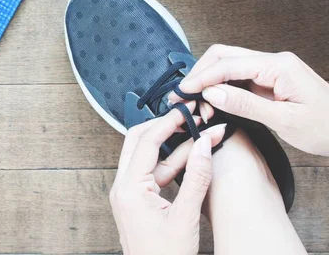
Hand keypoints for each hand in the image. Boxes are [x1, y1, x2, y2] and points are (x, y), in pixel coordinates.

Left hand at [110, 104, 225, 254]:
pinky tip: (191, 156)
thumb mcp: (185, 217)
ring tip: (198, 134)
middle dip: (164, 126)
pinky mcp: (138, 201)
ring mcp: (129, 194)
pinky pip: (153, 173)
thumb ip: (196, 179)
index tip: (185, 110)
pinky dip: (172, 163)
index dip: (168, 123)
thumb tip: (205, 145)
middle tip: (187, 115)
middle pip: (139, 142)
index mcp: (129, 189)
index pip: (146, 142)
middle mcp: (123, 188)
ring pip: (148, 157)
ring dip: (172, 145)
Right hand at [173, 44, 328, 156]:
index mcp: (278, 66)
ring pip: (228, 64)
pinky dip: (220, 87)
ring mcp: (271, 69)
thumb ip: (246, 104)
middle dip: (200, 73)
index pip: (228, 65)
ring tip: (195, 102)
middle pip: (224, 56)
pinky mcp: (270, 80)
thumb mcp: (285, 121)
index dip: (201, 78)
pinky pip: (238, 77)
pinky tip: (212, 101)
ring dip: (208, 80)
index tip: (182, 92)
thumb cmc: (327, 127)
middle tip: (182, 95)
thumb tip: (212, 93)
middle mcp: (273, 61)